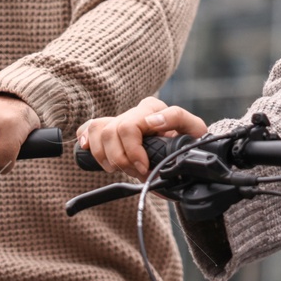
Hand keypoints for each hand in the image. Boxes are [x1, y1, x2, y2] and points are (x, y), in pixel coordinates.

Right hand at [77, 97, 207, 179]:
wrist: (182, 147)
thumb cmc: (188, 139)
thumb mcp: (194, 128)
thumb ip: (177, 118)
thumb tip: (152, 121)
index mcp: (151, 108)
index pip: (128, 127)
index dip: (132, 152)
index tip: (144, 168)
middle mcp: (133, 111)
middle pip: (110, 133)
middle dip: (122, 159)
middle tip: (137, 172)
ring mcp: (119, 119)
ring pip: (97, 132)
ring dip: (106, 156)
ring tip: (122, 168)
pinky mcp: (109, 128)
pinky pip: (89, 128)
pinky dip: (86, 140)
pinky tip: (89, 150)